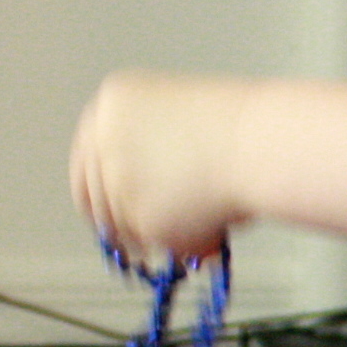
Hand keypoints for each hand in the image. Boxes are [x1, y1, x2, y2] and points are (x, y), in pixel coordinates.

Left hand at [69, 71, 256, 269]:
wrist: (262, 144)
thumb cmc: (242, 129)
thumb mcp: (179, 120)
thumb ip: (149, 150)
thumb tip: (144, 195)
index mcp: (113, 104)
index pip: (84, 157)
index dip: (96, 190)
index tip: (103, 209)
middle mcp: (104, 138)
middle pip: (94, 198)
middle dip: (121, 223)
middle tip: (144, 238)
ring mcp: (117, 179)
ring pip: (127, 227)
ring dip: (162, 232)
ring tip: (205, 218)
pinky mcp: (140, 216)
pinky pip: (158, 242)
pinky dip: (184, 242)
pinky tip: (212, 224)